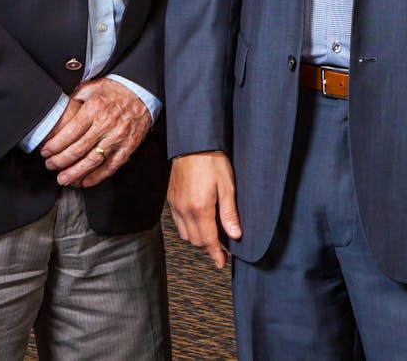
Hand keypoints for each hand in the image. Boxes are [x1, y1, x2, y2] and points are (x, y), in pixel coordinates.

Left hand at [39, 79, 152, 187]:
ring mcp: (118, 136)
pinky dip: (98, 176)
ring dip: (75, 172)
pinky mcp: (129, 145)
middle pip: (78, 149)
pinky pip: (112, 165)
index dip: (55, 145)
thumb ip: (74, 97)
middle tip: (50, 165)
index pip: (69, 133)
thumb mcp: (92, 87)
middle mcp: (106, 124)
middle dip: (60, 161)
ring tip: (63, 178)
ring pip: (93, 160)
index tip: (46, 151)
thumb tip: (56, 108)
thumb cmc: (115, 90)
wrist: (142, 92)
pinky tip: (86, 181)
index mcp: (94, 109)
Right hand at [168, 151, 241, 268]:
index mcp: (200, 208)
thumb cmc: (212, 161)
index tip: (221, 262)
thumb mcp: (227, 186)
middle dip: (208, 247)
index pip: (208, 240)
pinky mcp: (171, 199)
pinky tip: (198, 221)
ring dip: (198, 238)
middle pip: (195, 240)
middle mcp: (184, 210)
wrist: (193, 144)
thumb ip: (229, 213)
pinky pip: (178, 223)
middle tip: (221, 247)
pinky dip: (188, 228)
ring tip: (211, 234)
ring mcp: (175, 205)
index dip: (215, 254)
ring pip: (185, 234)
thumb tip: (235, 235)